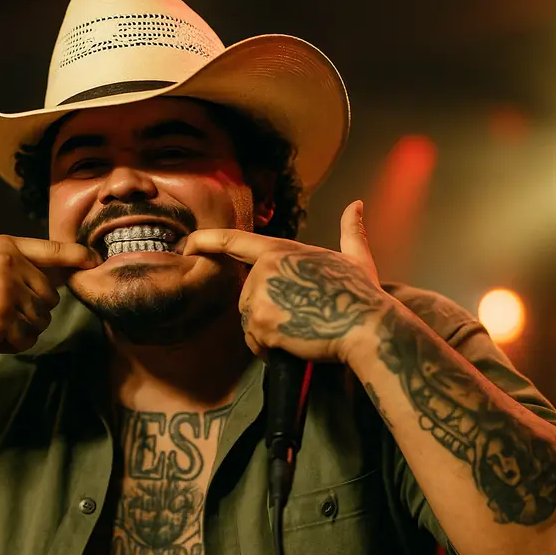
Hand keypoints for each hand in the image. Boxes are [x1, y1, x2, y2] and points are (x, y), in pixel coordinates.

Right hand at [0, 198, 101, 364]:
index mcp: (4, 246)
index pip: (51, 250)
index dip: (76, 255)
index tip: (95, 260)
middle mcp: (8, 262)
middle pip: (49, 296)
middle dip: (31, 311)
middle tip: (1, 314)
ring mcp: (5, 289)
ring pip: (41, 319)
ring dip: (22, 330)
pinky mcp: (1, 317)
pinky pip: (27, 338)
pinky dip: (13, 345)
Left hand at [183, 201, 387, 362]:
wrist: (367, 327)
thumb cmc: (362, 294)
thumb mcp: (355, 257)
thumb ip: (351, 230)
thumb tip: (356, 205)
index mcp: (281, 250)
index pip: (233, 241)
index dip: (206, 241)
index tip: (188, 245)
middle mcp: (265, 271)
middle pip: (246, 296)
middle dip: (265, 311)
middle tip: (298, 318)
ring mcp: (261, 298)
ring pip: (249, 321)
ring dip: (267, 332)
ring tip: (299, 332)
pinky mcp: (262, 324)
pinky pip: (255, 342)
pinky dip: (269, 349)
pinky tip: (293, 345)